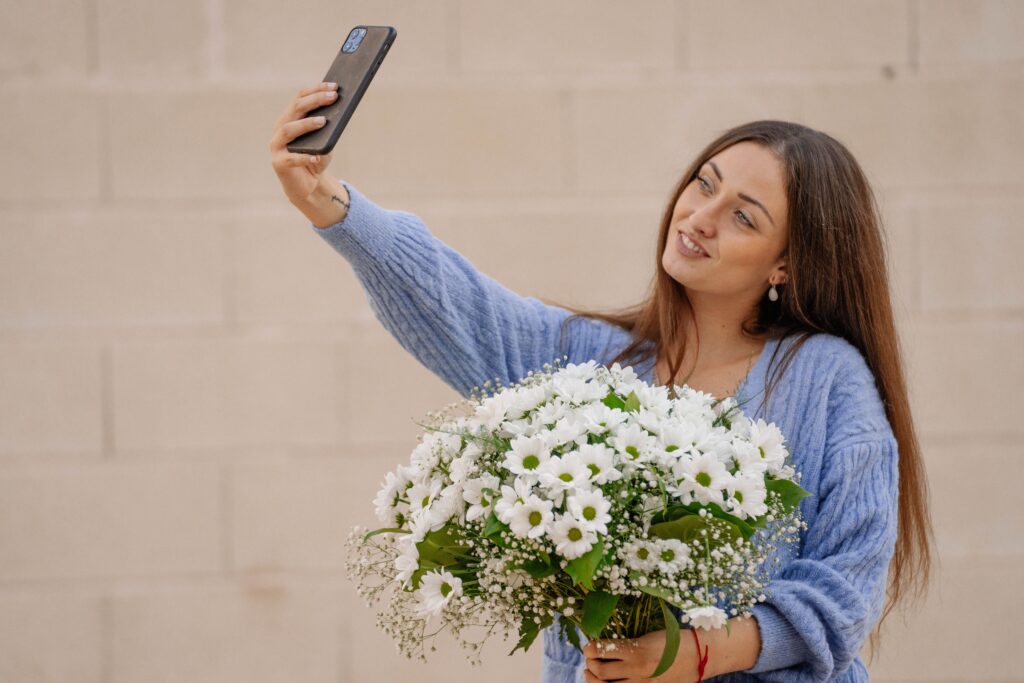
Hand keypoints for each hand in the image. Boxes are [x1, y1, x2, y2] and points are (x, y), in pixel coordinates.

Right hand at [269, 82, 345, 221]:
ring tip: (324, 121)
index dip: (316, 90)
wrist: (307, 186)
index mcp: (290, 119)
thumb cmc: (317, 159)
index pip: (300, 98)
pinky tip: (317, 156)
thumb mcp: (326, 142)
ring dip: (306, 124)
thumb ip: (328, 129)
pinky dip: (305, 156)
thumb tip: (339, 115)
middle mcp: (280, 129)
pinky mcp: (279, 164)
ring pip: (288, 130)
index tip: (334, 86)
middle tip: (333, 97)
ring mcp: (277, 146)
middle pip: (295, 109)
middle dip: (315, 101)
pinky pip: (292, 158)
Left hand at [582, 629, 704, 682]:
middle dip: (590, 664)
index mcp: (637, 650)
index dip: (589, 648)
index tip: (588, 646)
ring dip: (595, 679)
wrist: (699, 656)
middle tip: (589, 660)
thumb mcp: (648, 636)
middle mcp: (637, 669)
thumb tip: (605, 646)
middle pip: (600, 671)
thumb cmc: (673, 641)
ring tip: (592, 673)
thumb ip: (628, 643)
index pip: (601, 650)